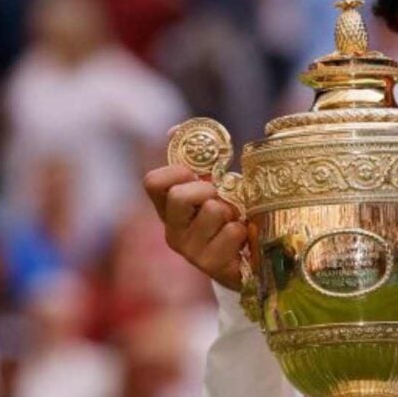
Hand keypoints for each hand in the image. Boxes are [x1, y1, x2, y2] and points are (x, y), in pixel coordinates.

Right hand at [143, 164, 247, 290]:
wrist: (244, 264)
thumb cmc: (226, 219)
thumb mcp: (211, 189)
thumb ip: (196, 162)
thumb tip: (174, 130)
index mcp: (168, 209)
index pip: (152, 182)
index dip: (175, 171)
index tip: (195, 174)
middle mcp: (173, 231)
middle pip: (179, 196)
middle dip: (207, 189)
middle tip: (220, 198)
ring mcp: (190, 251)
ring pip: (213, 210)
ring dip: (231, 211)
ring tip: (234, 221)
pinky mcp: (212, 265)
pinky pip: (233, 231)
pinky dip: (244, 230)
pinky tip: (243, 239)